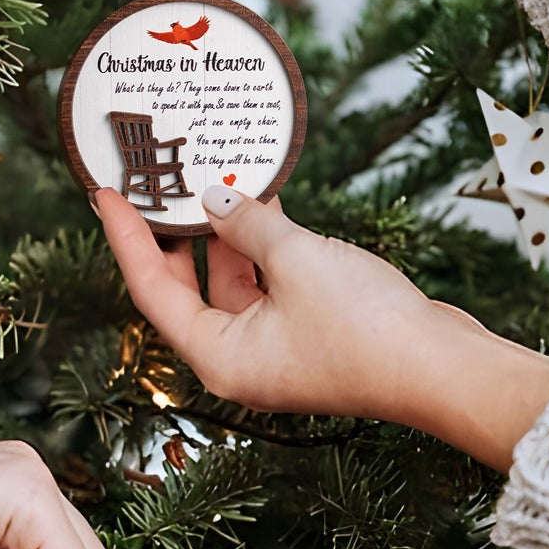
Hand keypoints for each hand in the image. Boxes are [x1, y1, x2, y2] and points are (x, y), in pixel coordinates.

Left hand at [97, 185, 548, 471]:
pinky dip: (263, 249)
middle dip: (174, 236)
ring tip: (214, 179)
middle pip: (186, 291)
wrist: (442, 369)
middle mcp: (239, 361)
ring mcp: (274, 352)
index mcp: (219, 356)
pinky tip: (266, 205)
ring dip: (225, 236)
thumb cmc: (367, 330)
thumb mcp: (297, 260)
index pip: (152, 291)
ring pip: (231, 286)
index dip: (126, 238)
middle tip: (157, 183)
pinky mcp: (308, 338)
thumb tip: (219, 200)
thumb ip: (249, 226)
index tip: (107, 194)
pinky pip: (269, 287)